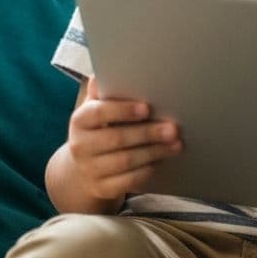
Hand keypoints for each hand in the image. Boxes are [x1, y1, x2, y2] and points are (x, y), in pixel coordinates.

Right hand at [66, 77, 181, 203]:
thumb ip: (104, 90)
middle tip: (173, 128)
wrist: (81, 169)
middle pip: (117, 139)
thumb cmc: (99, 129)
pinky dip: (145, 171)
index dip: (122, 110)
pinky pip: (126, 182)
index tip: (146, 108)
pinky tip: (161, 161)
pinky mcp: (100, 188)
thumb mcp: (97, 108)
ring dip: (154, 152)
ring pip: (125, 161)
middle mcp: (80, 146)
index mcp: (80, 121)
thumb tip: (105, 68)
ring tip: (176, 143)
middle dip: (148, 133)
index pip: (97, 113)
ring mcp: (89, 169)